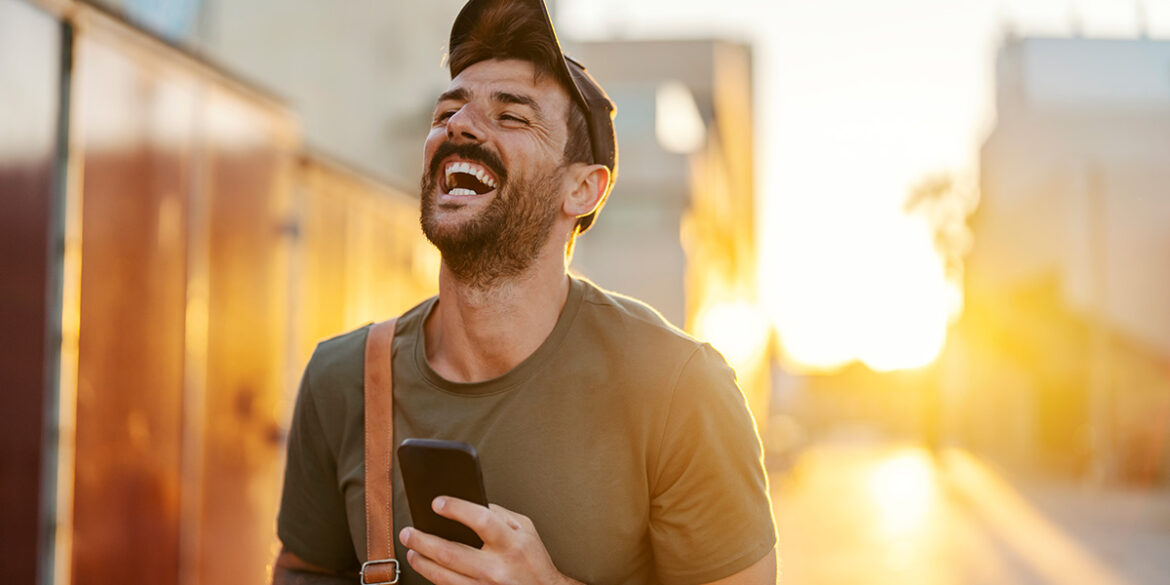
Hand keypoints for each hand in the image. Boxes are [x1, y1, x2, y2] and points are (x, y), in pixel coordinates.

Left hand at [399, 497, 579, 584]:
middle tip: (409, 531)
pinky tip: (427, 567)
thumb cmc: (534, 559)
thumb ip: (499, 514)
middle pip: (450, 553)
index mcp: (511, 543)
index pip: (481, 521)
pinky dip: (434, 577)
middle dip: (423, 540)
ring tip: (411, 550)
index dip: (457, 509)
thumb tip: (471, 504)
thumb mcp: (526, 528)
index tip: (437, 503)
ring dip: (422, 562)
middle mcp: (496, 567)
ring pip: (443, 576)